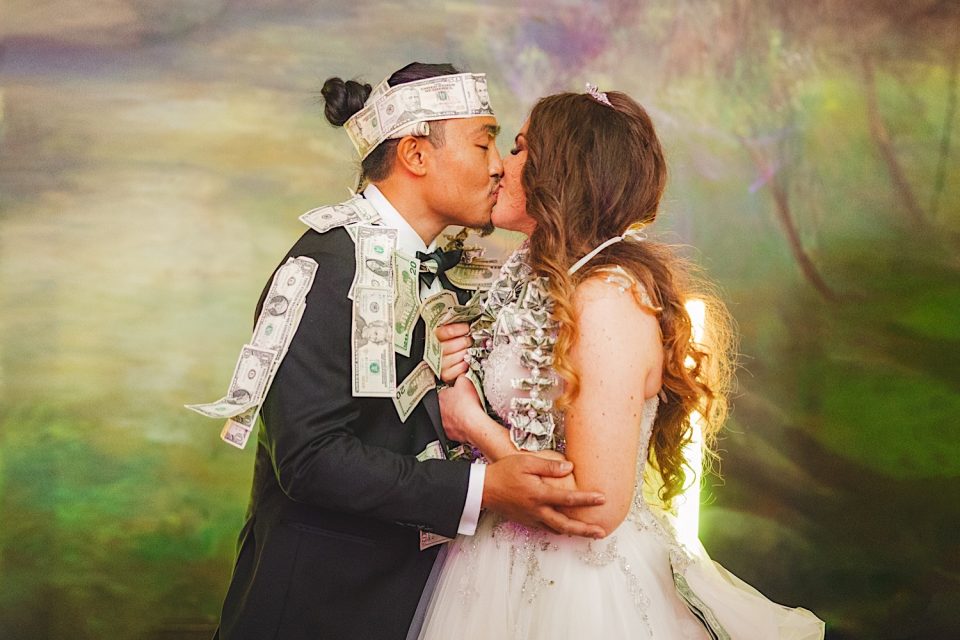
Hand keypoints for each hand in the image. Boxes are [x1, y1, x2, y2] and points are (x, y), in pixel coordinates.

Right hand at [436, 322, 471, 383]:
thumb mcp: (445, 331)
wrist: (440, 359)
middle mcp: (434, 352)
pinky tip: (466, 360)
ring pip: (458, 356)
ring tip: (468, 349)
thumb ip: (452, 326)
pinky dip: (465, 365)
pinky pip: (459, 369)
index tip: (467, 328)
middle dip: (465, 341)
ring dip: (466, 352)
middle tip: (470, 339)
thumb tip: (467, 321)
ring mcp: (439, 365)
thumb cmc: (446, 342)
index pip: (448, 332)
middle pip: (454, 345)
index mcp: (432, 337)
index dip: (460, 329)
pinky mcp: (445, 375)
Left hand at [438, 376, 483, 442]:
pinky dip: (461, 426)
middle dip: (455, 404)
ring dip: (457, 415)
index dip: (453, 391)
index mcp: (441, 397)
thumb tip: (460, 375)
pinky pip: (455, 429)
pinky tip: (469, 423)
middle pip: (447, 405)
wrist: (474, 424)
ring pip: (450, 417)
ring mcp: (444, 423)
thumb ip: (461, 377)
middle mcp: (440, 411)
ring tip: (468, 413)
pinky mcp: (450, 434)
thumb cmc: (469, 404)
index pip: (444, 392)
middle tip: (465, 403)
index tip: (460, 392)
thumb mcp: (465, 381)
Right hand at [482, 454, 606, 538]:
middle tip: (601, 532)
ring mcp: (531, 519)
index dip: (587, 499)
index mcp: (539, 495)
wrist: (482, 489)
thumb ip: (548, 466)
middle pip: (566, 524)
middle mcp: (537, 511)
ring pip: (557, 530)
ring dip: (574, 533)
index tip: (602, 499)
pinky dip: (559, 530)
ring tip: (589, 533)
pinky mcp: (526, 522)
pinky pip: (546, 529)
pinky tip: (566, 529)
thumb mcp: (526, 462)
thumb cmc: (503, 472)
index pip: (568, 499)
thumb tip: (570, 467)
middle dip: (585, 529)